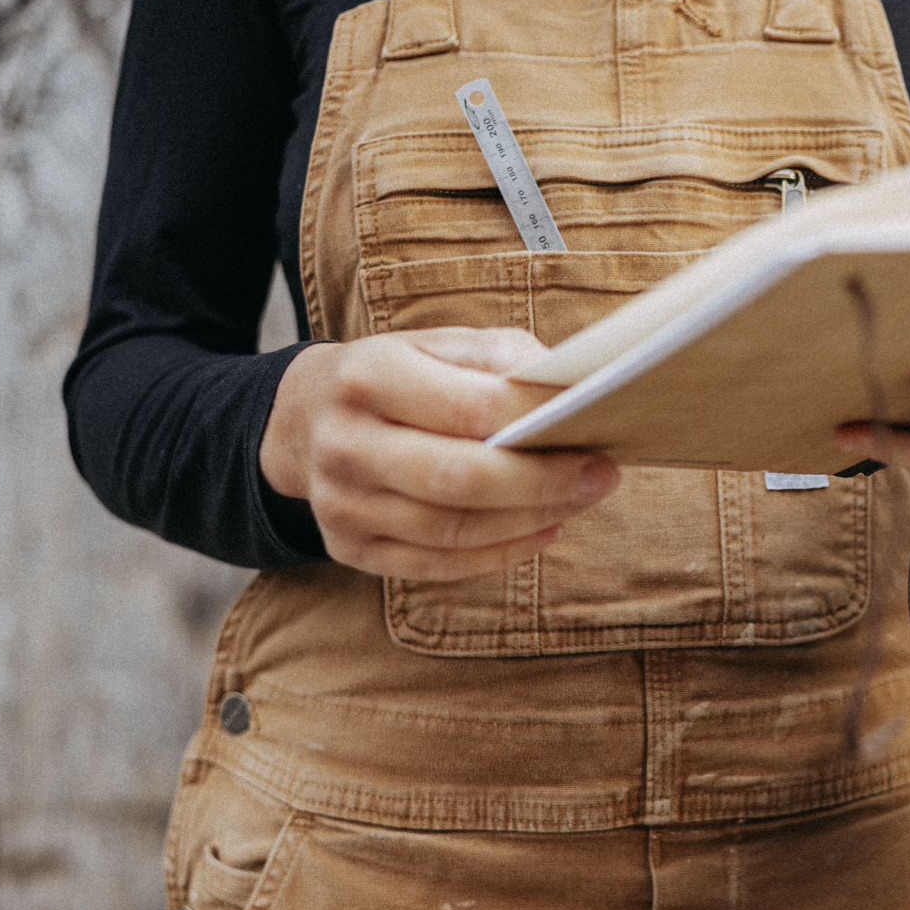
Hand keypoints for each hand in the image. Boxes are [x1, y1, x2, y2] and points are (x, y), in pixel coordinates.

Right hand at [260, 327, 618, 579]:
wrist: (307, 417)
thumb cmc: (401, 374)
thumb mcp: (442, 344)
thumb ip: (504, 360)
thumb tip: (573, 392)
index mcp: (368, 374)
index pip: (467, 407)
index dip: (537, 421)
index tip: (594, 425)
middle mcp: (345, 442)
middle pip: (459, 479)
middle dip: (543, 483)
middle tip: (602, 477)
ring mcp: (341, 503)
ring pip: (452, 530)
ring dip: (530, 520)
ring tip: (578, 501)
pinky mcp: (349, 547)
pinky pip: (437, 565)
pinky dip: (500, 553)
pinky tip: (543, 531)